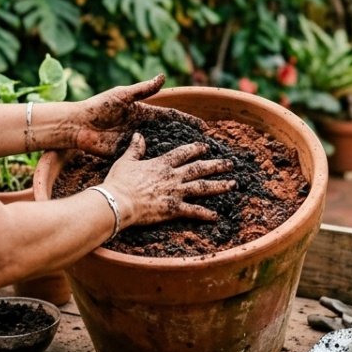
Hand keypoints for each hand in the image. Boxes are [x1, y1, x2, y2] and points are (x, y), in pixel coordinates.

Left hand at [71, 74, 204, 155]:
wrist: (78, 125)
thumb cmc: (99, 106)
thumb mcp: (122, 95)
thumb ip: (143, 89)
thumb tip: (163, 76)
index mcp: (143, 112)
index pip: (171, 117)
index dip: (187, 122)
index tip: (204, 127)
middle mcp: (142, 128)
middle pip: (169, 134)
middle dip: (186, 141)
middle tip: (205, 150)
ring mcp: (135, 142)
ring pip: (159, 149)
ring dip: (174, 156)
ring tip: (192, 165)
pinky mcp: (126, 154)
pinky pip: (144, 159)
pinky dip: (156, 165)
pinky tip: (170, 174)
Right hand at [102, 133, 233, 227]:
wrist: (118, 201)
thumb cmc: (120, 182)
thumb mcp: (126, 161)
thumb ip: (135, 148)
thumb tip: (139, 135)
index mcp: (161, 164)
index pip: (183, 153)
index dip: (195, 149)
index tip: (206, 147)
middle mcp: (172, 176)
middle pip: (199, 168)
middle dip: (216, 165)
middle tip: (230, 163)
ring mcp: (175, 192)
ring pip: (202, 187)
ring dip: (219, 185)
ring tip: (233, 184)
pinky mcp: (173, 209)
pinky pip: (193, 211)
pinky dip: (205, 214)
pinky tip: (216, 216)